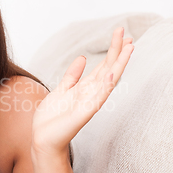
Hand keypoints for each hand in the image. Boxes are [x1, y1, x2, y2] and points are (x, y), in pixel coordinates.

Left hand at [32, 27, 133, 154]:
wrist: (43, 139)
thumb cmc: (52, 119)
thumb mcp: (61, 90)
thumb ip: (72, 76)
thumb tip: (83, 57)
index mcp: (85, 88)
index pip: (103, 65)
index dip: (112, 50)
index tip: (120, 34)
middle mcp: (91, 94)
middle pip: (108, 69)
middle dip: (117, 51)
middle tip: (126, 33)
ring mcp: (89, 103)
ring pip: (108, 81)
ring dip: (118, 65)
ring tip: (128, 48)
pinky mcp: (83, 114)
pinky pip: (97, 99)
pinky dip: (104, 86)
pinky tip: (111, 74)